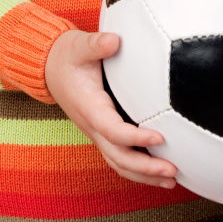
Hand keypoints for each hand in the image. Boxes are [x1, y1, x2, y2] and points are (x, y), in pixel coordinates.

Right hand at [44, 29, 177, 188]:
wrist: (49, 67)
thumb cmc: (67, 56)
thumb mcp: (79, 45)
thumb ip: (96, 44)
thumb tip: (115, 40)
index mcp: (89, 107)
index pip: (113, 130)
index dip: (135, 137)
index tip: (160, 137)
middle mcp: (92, 126)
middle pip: (118, 157)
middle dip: (145, 168)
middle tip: (173, 171)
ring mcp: (96, 133)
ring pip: (119, 163)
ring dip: (144, 175)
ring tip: (171, 180)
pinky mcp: (102, 132)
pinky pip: (119, 157)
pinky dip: (138, 169)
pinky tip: (158, 171)